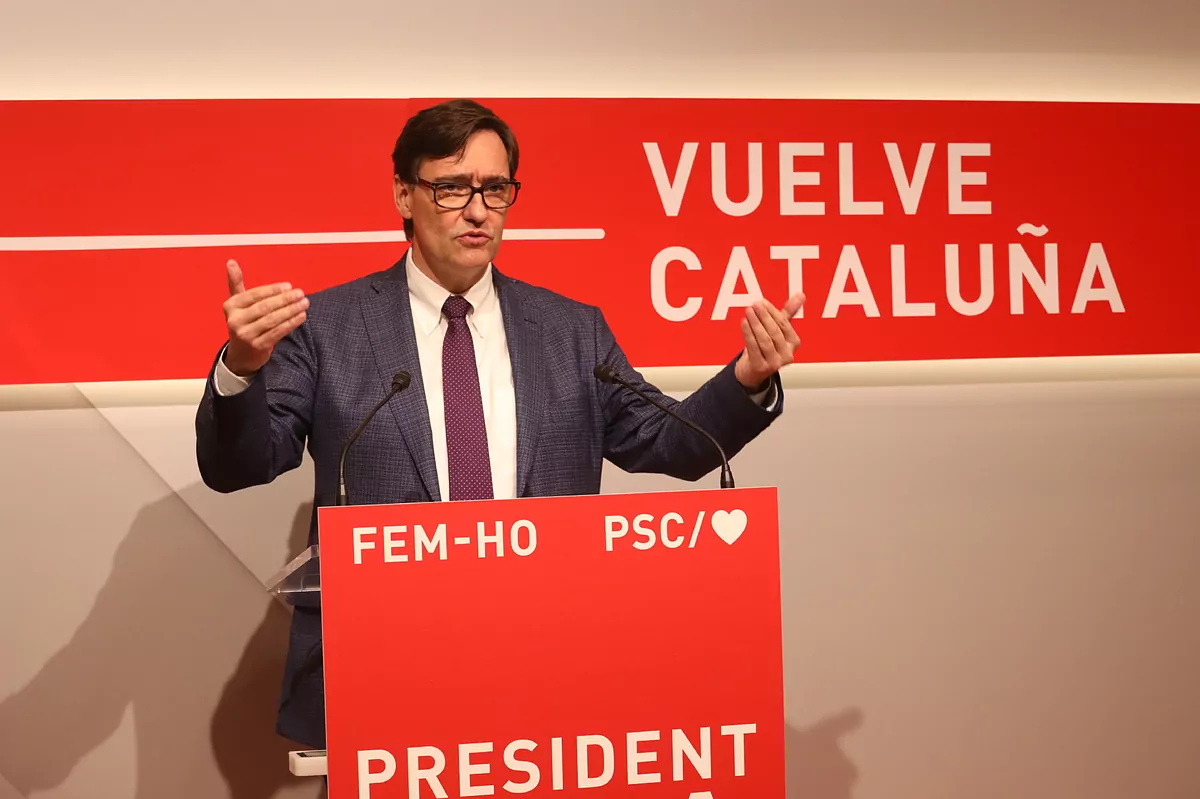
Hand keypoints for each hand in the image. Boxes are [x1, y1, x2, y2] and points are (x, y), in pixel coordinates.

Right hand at [222, 259, 307, 376]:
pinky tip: (301, 316)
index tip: (289, 286)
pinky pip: (278, 332)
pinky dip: (291, 323)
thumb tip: (231, 261)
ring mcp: (246, 335)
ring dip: (291, 311)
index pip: (254, 295)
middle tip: (301, 293)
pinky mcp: (258, 346)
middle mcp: (235, 320)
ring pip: (272, 320)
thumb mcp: (236, 303)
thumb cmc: (242, 322)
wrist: (240, 355)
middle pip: (264, 307)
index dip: (272, 290)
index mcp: (230, 306)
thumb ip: (236, 282)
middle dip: (285, 299)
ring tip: (304, 303)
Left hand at [734, 293, 803, 390]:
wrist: (753, 371)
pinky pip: (754, 347)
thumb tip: (801, 295)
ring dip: (755, 324)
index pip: (784, 324)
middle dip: (763, 317)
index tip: (762, 302)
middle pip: (775, 332)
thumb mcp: (778, 330)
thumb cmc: (766, 348)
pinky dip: (748, 334)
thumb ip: (788, 312)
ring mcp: (775, 363)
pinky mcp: (761, 367)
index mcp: (794, 343)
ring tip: (748, 312)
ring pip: (764, 340)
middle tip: (754, 305)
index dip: (772, 312)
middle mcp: (787, 354)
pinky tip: (744, 323)